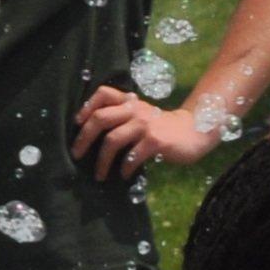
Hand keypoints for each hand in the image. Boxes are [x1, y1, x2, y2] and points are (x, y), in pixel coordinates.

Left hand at [72, 86, 214, 177]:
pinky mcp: (155, 141)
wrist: (193, 132)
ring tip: (99, 175)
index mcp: (130, 103)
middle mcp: (135, 110)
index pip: (103, 93)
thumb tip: (91, 135)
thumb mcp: (141, 115)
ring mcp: (145, 125)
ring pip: (112, 140)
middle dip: (83, 139)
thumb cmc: (161, 128)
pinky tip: (123, 175)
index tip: (78, 124)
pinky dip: (124, 168)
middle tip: (76, 155)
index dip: (87, 107)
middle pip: (100, 119)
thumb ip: (122, 117)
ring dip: (102, 161)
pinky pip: (132, 156)